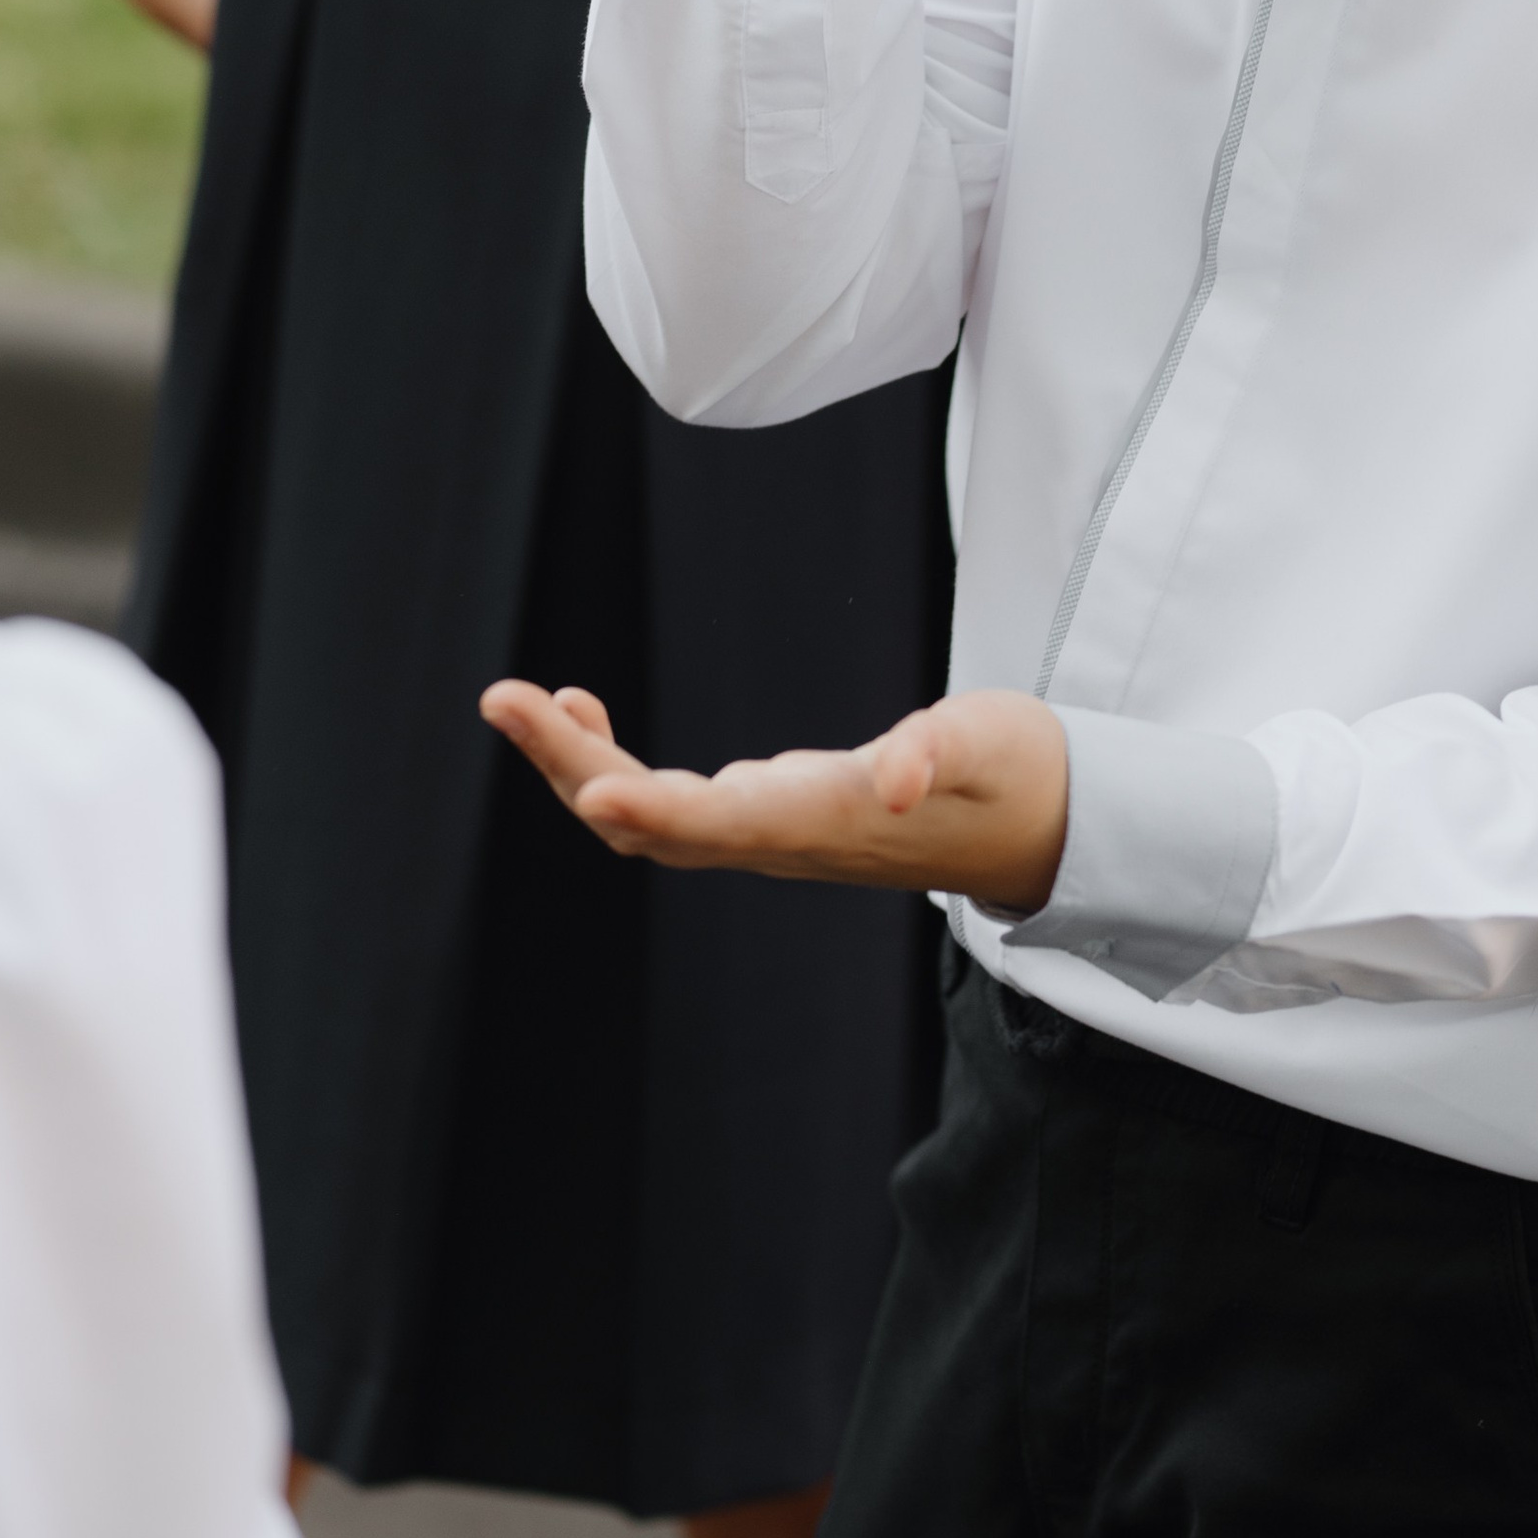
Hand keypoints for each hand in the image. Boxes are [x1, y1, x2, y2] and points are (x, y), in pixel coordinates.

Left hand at [479, 678, 1070, 914]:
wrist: (1035, 823)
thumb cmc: (1012, 772)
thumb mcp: (987, 745)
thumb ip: (934, 754)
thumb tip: (890, 778)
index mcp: (828, 821)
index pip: (719, 826)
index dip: (650, 809)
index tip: (586, 785)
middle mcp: (782, 839)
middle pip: (655, 824)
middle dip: (571, 765)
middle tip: (501, 698)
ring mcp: (768, 832)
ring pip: (647, 820)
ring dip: (574, 766)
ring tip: (517, 701)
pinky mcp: (766, 813)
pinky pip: (665, 805)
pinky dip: (610, 764)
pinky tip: (583, 713)